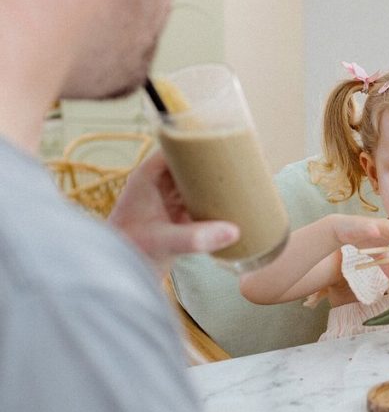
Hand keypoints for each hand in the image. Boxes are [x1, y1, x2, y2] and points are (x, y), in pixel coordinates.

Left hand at [109, 151, 238, 271]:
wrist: (119, 276)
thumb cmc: (129, 253)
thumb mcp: (162, 242)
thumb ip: (195, 238)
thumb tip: (233, 231)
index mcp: (148, 177)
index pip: (174, 146)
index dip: (197, 139)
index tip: (223, 135)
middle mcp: (160, 184)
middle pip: (190, 160)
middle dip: (213, 158)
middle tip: (243, 155)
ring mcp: (170, 199)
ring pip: (198, 179)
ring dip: (217, 178)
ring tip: (246, 173)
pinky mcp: (180, 215)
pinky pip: (202, 199)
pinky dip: (217, 198)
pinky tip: (237, 199)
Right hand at [330, 216, 388, 282]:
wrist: (340, 229)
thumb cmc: (362, 238)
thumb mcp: (377, 254)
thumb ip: (387, 265)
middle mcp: (384, 226)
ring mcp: (373, 224)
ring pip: (388, 228)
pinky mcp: (360, 225)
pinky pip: (367, 227)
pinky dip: (372, 229)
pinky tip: (376, 233)